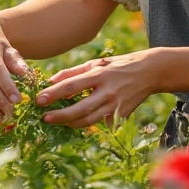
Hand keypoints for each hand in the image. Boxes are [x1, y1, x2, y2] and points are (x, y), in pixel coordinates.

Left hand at [36, 52, 155, 128]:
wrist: (149, 72)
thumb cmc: (117, 65)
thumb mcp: (96, 63)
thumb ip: (72, 72)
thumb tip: (50, 81)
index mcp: (99, 75)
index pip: (71, 86)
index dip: (54, 94)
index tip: (39, 100)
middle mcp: (107, 91)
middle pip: (80, 109)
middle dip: (60, 116)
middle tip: (44, 118)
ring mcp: (115, 105)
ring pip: (89, 121)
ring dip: (70, 123)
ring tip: (56, 122)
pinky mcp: (121, 115)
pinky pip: (101, 124)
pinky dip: (87, 125)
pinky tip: (74, 124)